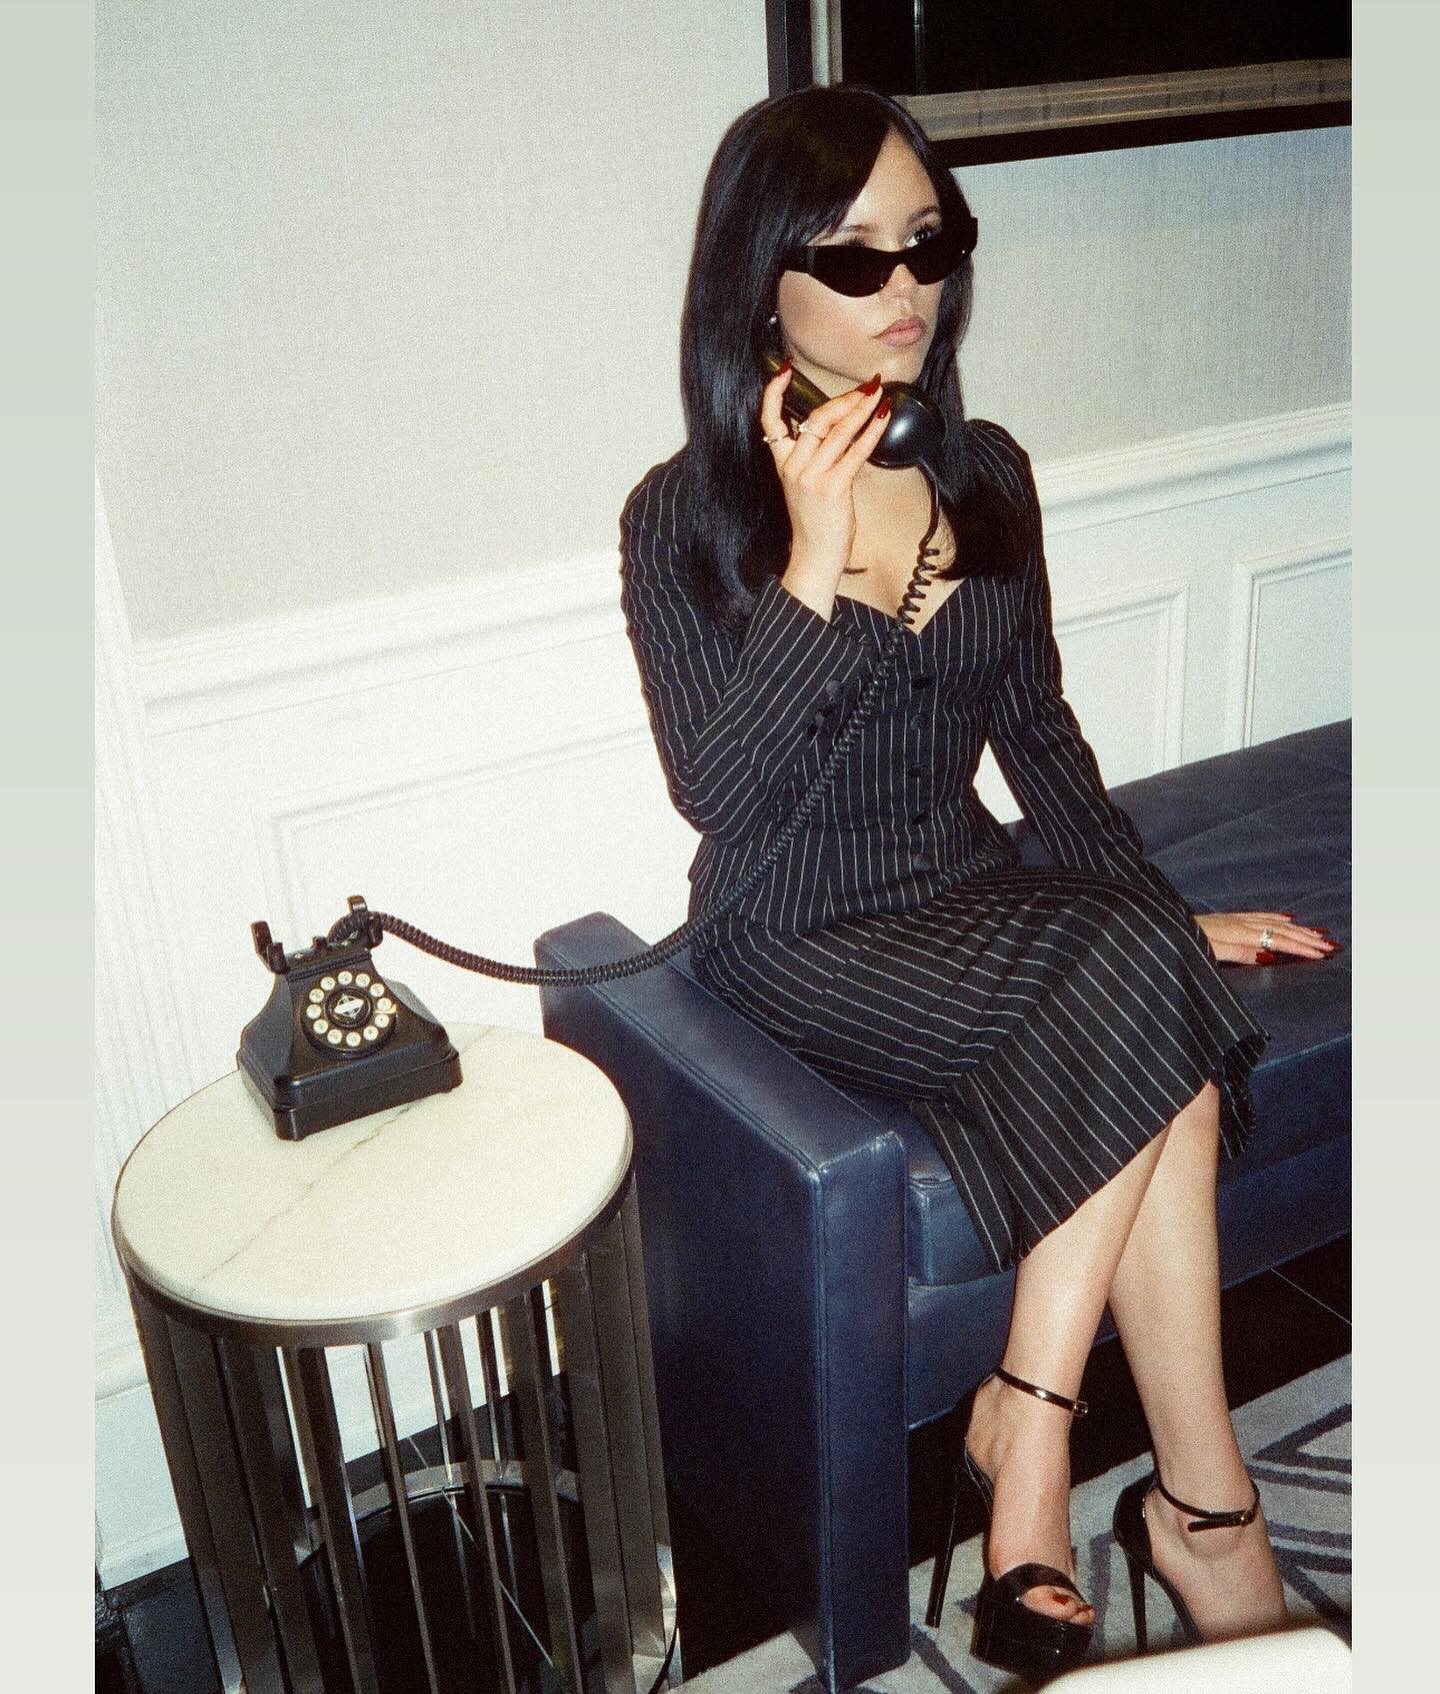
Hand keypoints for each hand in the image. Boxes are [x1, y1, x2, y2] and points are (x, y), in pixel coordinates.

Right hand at [759, 364, 890, 593]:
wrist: (815, 557)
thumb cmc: (817, 523)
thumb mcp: (807, 486)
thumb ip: (818, 457)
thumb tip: (846, 429)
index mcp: (783, 464)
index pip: (769, 420)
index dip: (774, 393)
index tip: (784, 370)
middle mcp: (793, 467)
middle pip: (815, 419)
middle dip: (844, 399)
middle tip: (866, 386)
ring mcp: (811, 477)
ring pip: (836, 431)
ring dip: (861, 409)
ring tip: (878, 394)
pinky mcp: (831, 488)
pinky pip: (854, 452)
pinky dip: (871, 432)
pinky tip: (883, 419)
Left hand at [1193, 911, 1337, 964]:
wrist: (1159, 928)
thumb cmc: (1180, 944)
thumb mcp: (1208, 954)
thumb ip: (1238, 954)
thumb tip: (1269, 955)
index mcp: (1238, 934)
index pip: (1278, 941)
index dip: (1301, 948)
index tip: (1323, 954)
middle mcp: (1240, 923)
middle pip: (1281, 930)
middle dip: (1307, 938)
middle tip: (1332, 945)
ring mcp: (1234, 919)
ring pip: (1274, 922)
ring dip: (1298, 928)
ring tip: (1319, 933)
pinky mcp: (1227, 918)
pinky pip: (1260, 915)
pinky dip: (1278, 917)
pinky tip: (1287, 918)